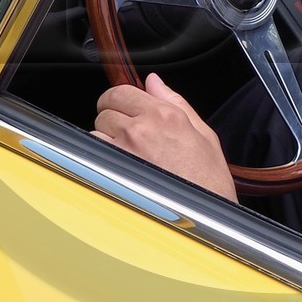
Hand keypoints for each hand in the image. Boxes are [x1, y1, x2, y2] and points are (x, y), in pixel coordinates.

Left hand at [93, 72, 237, 201]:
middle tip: (126, 133)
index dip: (117, 98)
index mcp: (165, 116)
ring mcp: (124, 152)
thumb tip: (154, 82)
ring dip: (105, 138)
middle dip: (112, 118)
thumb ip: (175, 101)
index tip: (119, 106)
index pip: (121, 91)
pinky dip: (100, 157)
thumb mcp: (203, 133)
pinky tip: (119, 167)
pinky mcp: (114, 172)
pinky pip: (93, 154)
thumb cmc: (208, 182)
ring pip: (95, 132)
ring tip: (125, 153)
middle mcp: (141, 130)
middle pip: (105, 110)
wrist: (208, 219)